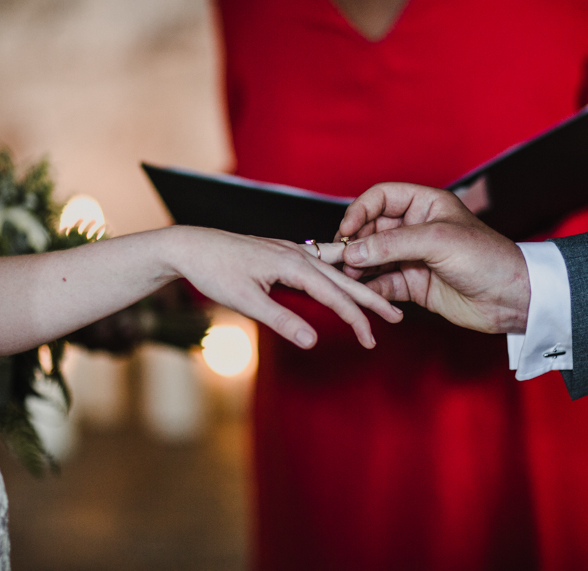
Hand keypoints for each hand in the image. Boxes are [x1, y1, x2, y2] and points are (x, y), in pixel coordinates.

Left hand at [167, 227, 402, 348]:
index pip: (335, 295)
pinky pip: (321, 262)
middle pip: (344, 278)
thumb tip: (312, 342)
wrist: (191, 245)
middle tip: (396, 318)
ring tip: (379, 299)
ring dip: (358, 286)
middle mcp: (297, 253)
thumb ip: (282, 320)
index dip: (356, 318)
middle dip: (371, 300)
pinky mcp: (282, 251)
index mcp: (292, 264)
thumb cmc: (215, 271)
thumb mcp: (246, 301)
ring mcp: (291, 250)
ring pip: (335, 268)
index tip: (371, 339)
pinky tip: (343, 276)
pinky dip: (339, 272)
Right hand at [335, 183, 529, 333]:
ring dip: (359, 267)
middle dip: (355, 242)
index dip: (360, 210)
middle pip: (372, 229)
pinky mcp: (414, 285)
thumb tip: (352, 251)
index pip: (382, 197)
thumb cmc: (486, 257)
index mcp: (425, 204)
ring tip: (349, 277)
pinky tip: (363, 294)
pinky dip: (370, 289)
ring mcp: (413, 257)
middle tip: (342, 258)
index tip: (346, 230)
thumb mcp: (438, 241)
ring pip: (374, 258)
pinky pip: (383, 284)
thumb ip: (392, 244)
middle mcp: (416, 228)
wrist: (512, 298)